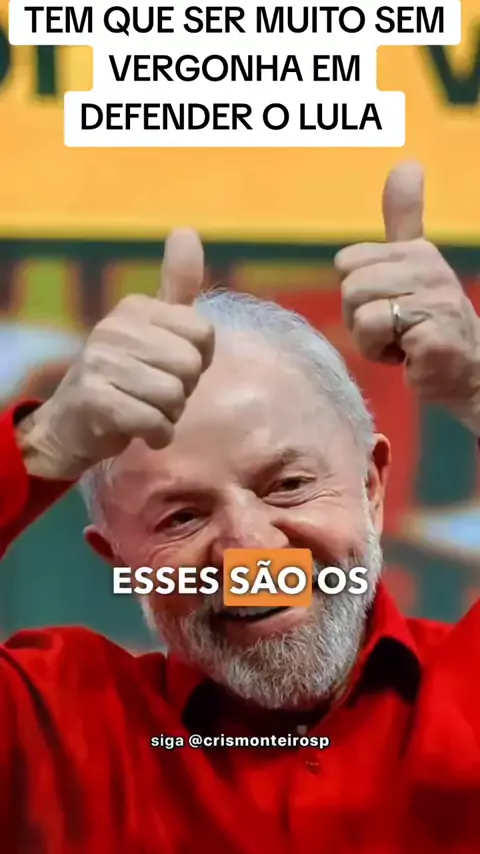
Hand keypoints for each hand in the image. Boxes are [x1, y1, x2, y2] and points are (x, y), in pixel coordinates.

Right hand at [17, 230, 213, 478]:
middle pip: (191, 366)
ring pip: (173, 396)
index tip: (170, 367)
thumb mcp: (154, 328)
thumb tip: (186, 230)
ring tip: (146, 409)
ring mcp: (100, 362)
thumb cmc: (126, 375)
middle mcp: (114, 327)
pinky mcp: (94, 399)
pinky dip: (158, 434)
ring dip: (169, 415)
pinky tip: (142, 430)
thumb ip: (176, 286)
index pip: (204, 333)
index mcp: (136, 307)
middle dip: (183, 390)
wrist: (73, 422)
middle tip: (155, 392)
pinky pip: (154, 422)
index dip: (198, 360)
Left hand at [335, 162, 479, 431]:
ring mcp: (435, 301)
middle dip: (359, 318)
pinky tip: (409, 357)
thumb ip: (405, 219)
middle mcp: (429, 268)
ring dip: (370, 339)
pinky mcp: (433, 334)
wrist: (468, 373)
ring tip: (401, 342)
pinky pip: (375, 334)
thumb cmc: (430, 323)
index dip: (356, 293)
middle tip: (393, 329)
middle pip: (349, 287)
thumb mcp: (415, 266)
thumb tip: (406, 163)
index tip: (387, 306)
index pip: (346, 263)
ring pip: (359, 312)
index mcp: (417, 251)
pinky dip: (384, 355)